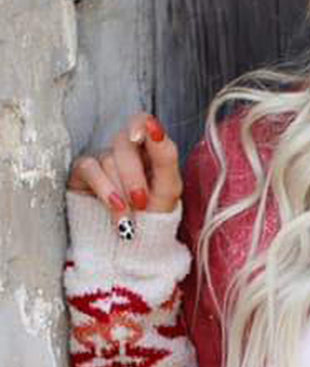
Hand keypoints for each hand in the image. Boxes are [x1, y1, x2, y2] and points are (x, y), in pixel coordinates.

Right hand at [66, 111, 183, 220]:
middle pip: (124, 143)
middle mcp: (126, 151)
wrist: (134, 245)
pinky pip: (90, 169)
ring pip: (108, 159)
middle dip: (134, 176)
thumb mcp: (169, 189)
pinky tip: (116, 208)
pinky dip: (104, 189)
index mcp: (149, 149)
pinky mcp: (84, 173)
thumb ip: (165, 156)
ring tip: (131, 215)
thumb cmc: (154, 215)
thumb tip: (154, 125)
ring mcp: (104, 160)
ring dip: (121, 191)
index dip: (139, 124)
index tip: (139, 137)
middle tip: (142, 202)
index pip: (142, 121)